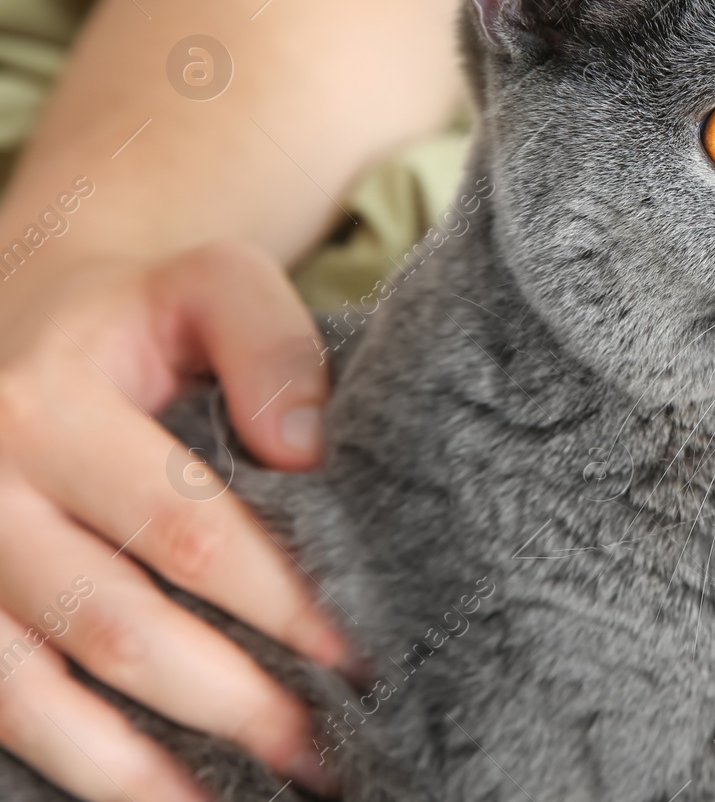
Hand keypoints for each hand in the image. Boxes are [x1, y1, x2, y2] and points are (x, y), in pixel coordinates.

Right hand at [0, 242, 344, 800]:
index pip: (185, 530)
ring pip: (42, 697)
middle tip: (330, 750)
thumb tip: (307, 456)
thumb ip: (271, 347)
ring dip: (149, 769)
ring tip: (254, 799)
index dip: (280, 601)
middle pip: (120, 629)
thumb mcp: (212, 285)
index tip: (359, 656)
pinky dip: (80, 769)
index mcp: (49, 408)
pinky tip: (163, 799)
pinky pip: (1, 712)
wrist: (23, 324)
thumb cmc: (139, 317)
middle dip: (235, 702)